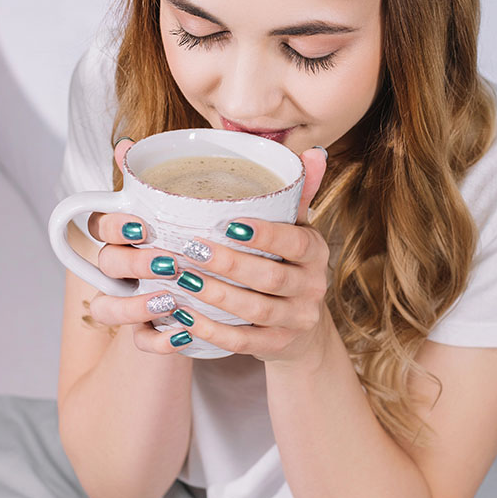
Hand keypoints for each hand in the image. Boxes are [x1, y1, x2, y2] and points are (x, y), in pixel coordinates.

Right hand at [79, 137, 196, 352]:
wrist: (227, 294)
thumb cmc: (200, 241)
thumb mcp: (190, 208)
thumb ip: (164, 179)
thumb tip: (127, 144)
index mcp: (128, 233)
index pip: (101, 224)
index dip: (115, 226)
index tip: (144, 226)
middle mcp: (120, 268)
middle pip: (105, 263)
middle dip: (133, 262)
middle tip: (168, 262)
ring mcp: (129, 301)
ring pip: (107, 307)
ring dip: (134, 305)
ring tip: (171, 301)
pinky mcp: (145, 333)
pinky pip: (139, 343)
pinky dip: (157, 342)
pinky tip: (181, 336)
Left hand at [159, 147, 332, 365]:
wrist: (302, 326)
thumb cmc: (287, 261)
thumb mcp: (295, 226)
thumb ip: (296, 190)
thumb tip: (312, 151)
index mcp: (315, 250)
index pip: (295, 240)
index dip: (265, 234)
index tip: (229, 223)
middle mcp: (312, 286)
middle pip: (271, 277)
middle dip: (229, 264)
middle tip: (191, 250)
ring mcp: (297, 319)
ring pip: (256, 311)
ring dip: (216, 296)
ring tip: (182, 280)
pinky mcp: (278, 346)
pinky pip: (243, 342)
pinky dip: (212, 331)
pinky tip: (184, 317)